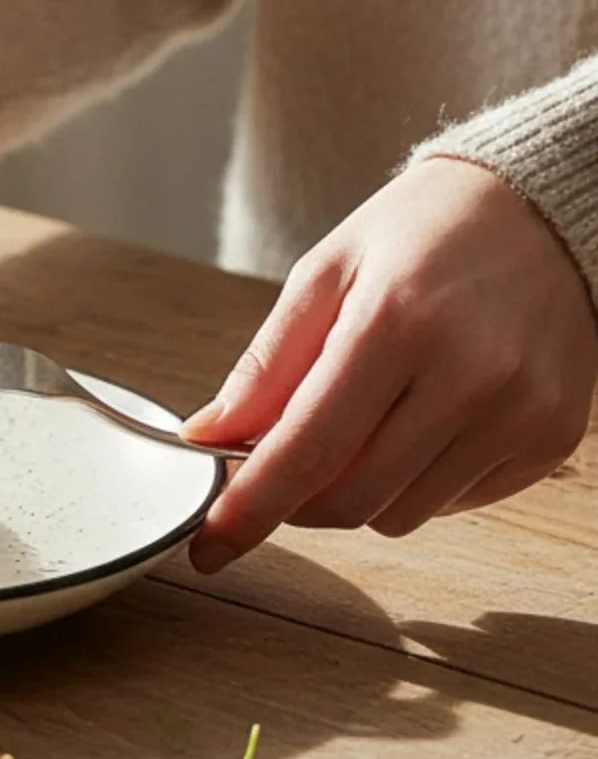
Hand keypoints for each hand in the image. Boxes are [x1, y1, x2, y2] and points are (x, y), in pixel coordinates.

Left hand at [182, 157, 596, 569]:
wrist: (538, 208)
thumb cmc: (420, 233)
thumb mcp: (324, 273)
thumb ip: (266, 365)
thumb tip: (206, 437)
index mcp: (397, 323)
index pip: (307, 450)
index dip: (249, 510)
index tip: (209, 549)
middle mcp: (470, 375)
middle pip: (352, 499)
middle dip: (297, 501)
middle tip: (282, 462)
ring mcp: (521, 412)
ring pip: (402, 513)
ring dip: (359, 490)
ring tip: (365, 418)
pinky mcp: (553, 436)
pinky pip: (456, 502)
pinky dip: (417, 480)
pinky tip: (422, 419)